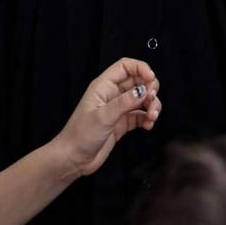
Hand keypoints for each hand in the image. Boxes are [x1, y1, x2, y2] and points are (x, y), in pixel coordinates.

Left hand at [52, 58, 160, 177]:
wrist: (73, 158)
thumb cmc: (80, 135)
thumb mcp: (103, 116)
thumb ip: (125, 102)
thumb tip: (144, 90)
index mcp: (103, 86)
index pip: (125, 66)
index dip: (141, 68)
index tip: (151, 78)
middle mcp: (112, 95)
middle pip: (138, 81)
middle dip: (150, 88)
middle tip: (151, 100)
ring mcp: (118, 108)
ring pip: (142, 98)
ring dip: (151, 105)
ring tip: (152, 116)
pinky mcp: (122, 122)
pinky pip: (140, 115)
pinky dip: (147, 118)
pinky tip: (148, 125)